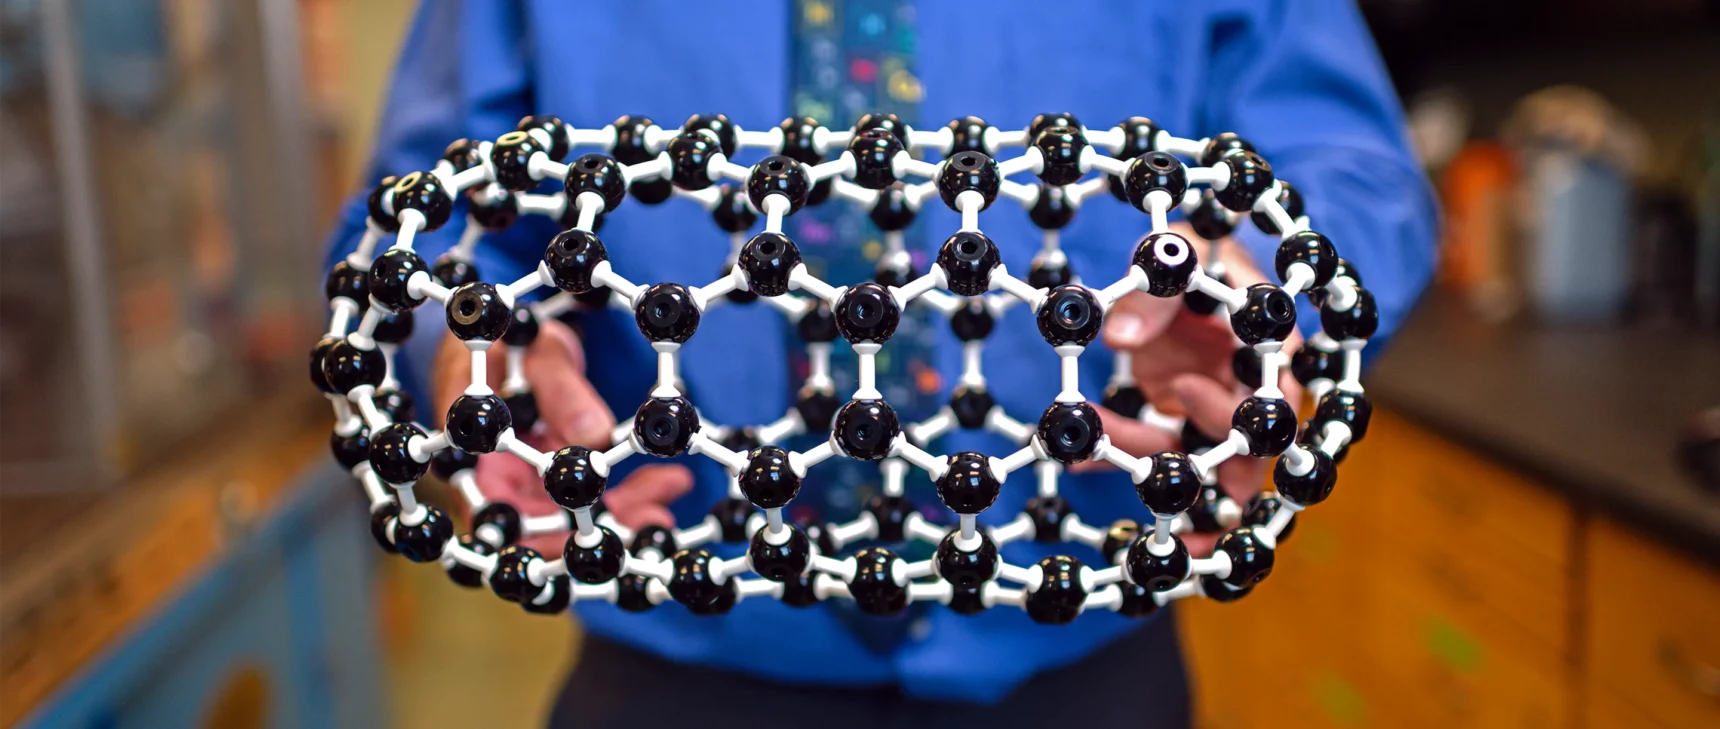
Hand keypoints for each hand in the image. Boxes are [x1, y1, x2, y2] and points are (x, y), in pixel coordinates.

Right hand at [431, 317, 691, 550]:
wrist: (517, 335)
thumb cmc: (510, 340)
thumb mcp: (533, 351)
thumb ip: (560, 389)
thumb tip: (593, 434)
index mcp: (475, 456)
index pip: (500, 514)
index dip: (538, 541)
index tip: (583, 542)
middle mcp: (505, 480)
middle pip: (547, 526)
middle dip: (598, 532)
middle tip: (648, 524)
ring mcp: (538, 481)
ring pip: (580, 516)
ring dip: (625, 516)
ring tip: (665, 514)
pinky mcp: (568, 475)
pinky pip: (602, 494)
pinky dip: (635, 492)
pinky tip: (672, 483)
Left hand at [1082, 226, 1303, 554]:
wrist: (1173, 271)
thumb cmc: (1187, 257)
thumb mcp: (1172, 258)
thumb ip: (1152, 298)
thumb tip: (1120, 337)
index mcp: (1264, 345)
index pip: (1271, 393)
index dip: (1232, 404)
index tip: (1182, 387)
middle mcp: (1247, 386)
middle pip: (1242, 448)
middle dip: (1207, 479)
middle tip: (1168, 495)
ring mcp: (1214, 408)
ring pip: (1193, 456)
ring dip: (1146, 463)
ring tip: (1085, 457)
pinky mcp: (1182, 421)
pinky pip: (1159, 449)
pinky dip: (1124, 454)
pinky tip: (1083, 461)